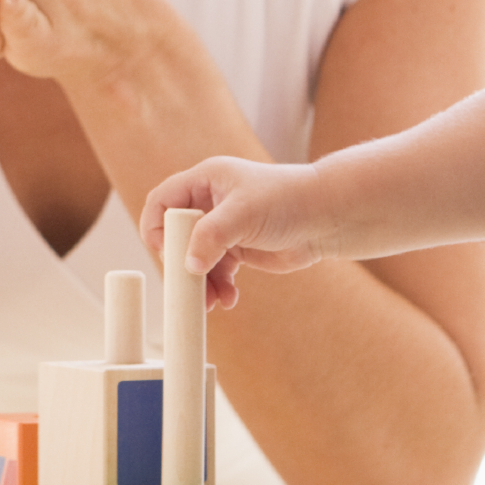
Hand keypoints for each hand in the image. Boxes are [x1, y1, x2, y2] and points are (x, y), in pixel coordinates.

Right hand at [141, 155, 333, 310]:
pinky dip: (219, 287)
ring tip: (212, 302)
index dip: (156, 227)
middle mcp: (211, 203)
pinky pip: (217, 271)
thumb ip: (211, 236)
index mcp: (205, 181)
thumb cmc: (288, 200)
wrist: (328, 218)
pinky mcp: (239, 249)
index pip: (163, 201)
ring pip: (196, 259)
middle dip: (181, 264)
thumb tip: (189, 266)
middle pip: (177, 236)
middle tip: (189, 286)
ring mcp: (225, 228)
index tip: (163, 253)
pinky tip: (229, 299)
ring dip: (201, 283)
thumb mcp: (244, 214)